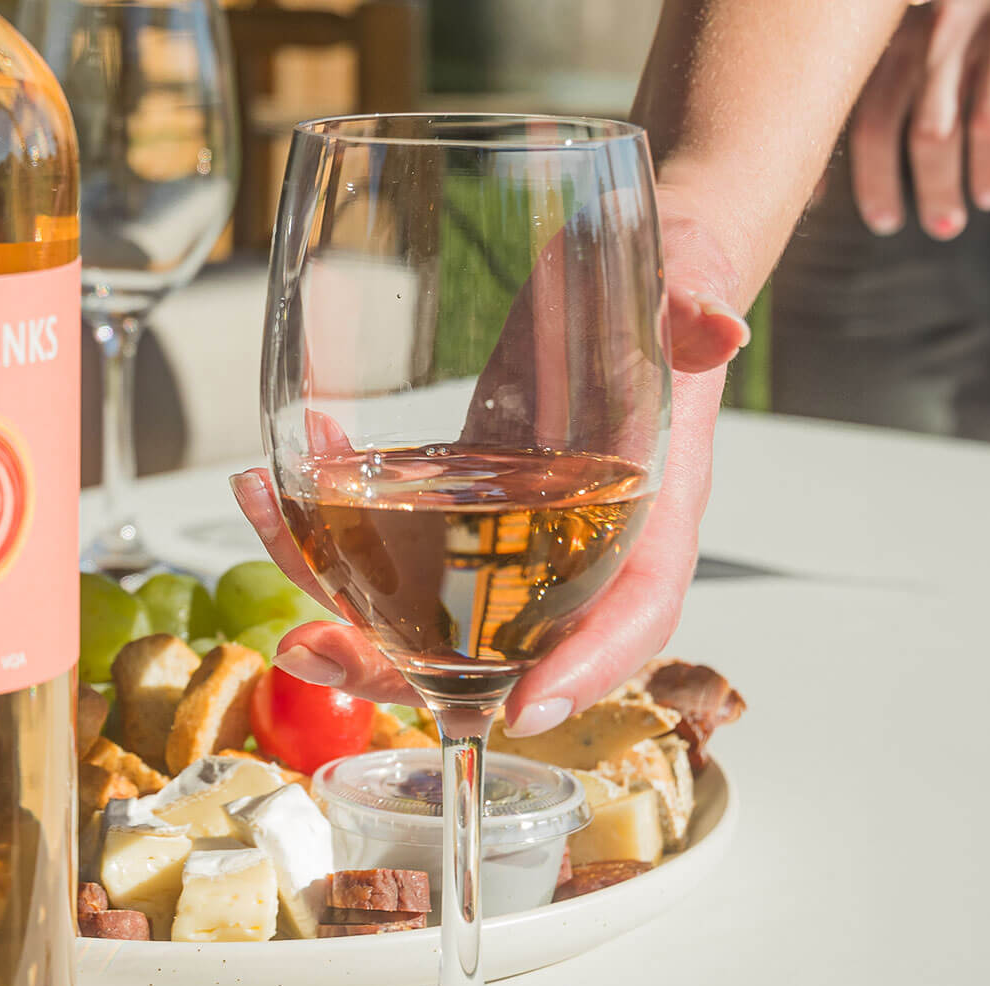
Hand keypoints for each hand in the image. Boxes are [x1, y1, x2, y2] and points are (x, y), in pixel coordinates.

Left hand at [229, 191, 746, 737]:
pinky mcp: (458, 511)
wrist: (620, 274)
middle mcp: (575, 553)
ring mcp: (508, 540)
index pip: (631, 618)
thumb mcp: (676, 289)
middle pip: (503, 650)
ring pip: (427, 620)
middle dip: (408, 672)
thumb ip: (688, 310)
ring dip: (345, 620)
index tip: (523, 707)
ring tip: (279, 605)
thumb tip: (716, 329)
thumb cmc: (655, 297)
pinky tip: (274, 488)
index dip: (584, 670)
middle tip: (321, 655)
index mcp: (649, 523)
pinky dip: (326, 538)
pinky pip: (391, 553)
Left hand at [850, 0, 989, 238]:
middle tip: (942, 226)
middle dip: (934, 189)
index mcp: (902, 41)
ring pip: (987, 124)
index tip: (884, 221)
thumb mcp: (915, 38)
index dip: (874, 180)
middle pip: (930, 133)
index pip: (873, 122)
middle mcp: (947, 33)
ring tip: (987, 199)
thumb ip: (876, 95)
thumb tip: (814, 189)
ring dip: (984, 174)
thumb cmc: (965, 12)